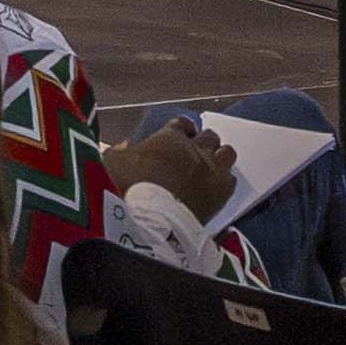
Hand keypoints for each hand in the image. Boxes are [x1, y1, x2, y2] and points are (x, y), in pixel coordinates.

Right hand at [114, 120, 245, 213]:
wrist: (153, 220)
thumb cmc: (131, 188)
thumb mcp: (113, 162)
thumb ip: (121, 152)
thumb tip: (124, 148)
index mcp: (169, 138)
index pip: (182, 123)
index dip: (180, 130)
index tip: (177, 137)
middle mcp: (195, 149)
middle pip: (209, 136)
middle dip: (203, 143)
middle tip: (194, 154)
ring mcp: (212, 169)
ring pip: (227, 153)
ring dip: (219, 158)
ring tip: (209, 168)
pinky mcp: (222, 192)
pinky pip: (232, 179)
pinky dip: (225, 182)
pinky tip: (215, 188)